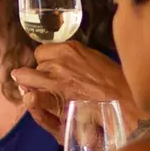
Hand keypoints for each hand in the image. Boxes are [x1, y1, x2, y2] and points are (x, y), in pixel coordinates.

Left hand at [11, 41, 139, 134]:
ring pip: (27, 80)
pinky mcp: (54, 100)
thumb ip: (74, 57)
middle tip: (48, 83)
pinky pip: (33, 97)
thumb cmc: (113, 81)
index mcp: (68, 49)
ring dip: (32, 86)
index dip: (45, 62)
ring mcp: (54, 81)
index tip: (52, 69)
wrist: (122, 102)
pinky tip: (35, 101)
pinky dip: (33, 100)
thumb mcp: (93, 58)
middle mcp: (57, 62)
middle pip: (34, 66)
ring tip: (37, 92)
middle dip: (39, 74)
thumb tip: (61, 60)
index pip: (41, 52)